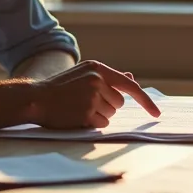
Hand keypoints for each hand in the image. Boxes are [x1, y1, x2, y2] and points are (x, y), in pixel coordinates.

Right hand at [28, 60, 160, 128]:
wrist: (35, 98)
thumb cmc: (60, 88)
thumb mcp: (84, 75)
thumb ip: (107, 78)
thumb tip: (130, 78)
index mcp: (98, 68)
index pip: (130, 86)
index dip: (146, 101)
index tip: (157, 114)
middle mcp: (97, 80)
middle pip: (119, 103)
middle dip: (108, 107)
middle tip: (86, 103)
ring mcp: (92, 96)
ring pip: (111, 115)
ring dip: (99, 115)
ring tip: (79, 108)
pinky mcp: (86, 112)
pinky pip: (101, 124)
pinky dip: (93, 124)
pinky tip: (77, 116)